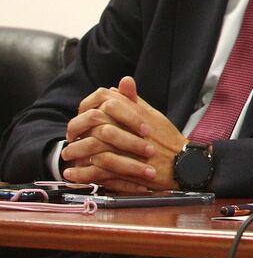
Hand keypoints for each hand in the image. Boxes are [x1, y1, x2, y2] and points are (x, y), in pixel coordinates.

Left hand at [61, 76, 184, 191]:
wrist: (180, 163)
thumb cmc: (166, 139)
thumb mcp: (152, 114)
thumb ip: (133, 100)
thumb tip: (119, 84)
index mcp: (135, 112)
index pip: (104, 100)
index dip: (87, 108)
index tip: (80, 118)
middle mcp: (129, 127)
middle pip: (94, 122)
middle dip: (76, 131)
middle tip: (69, 139)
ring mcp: (125, 149)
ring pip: (91, 147)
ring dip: (76, 152)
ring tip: (68, 157)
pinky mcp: (123, 170)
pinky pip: (94, 170)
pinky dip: (81, 173)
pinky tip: (72, 173)